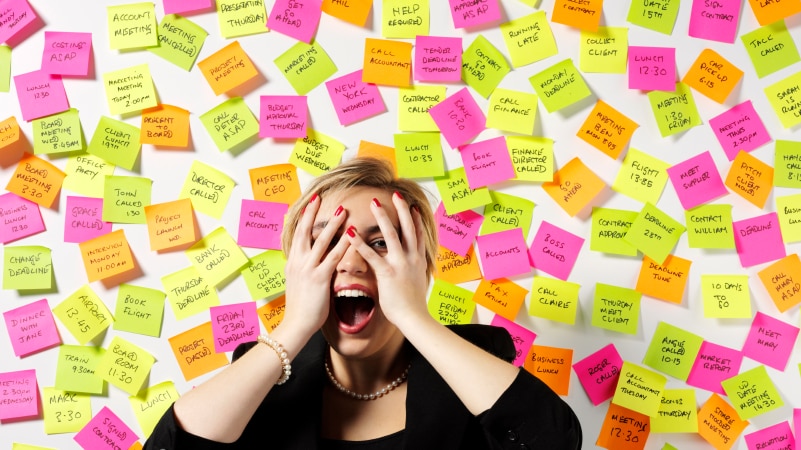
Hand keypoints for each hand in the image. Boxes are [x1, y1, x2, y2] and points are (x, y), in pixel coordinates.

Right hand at [281, 194, 349, 335]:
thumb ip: (306, 268)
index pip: (297, 234)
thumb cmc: (301, 306)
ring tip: (343, 210)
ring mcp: (308, 269)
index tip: (310, 203)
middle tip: (320, 196)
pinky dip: (342, 245)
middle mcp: (298, 262)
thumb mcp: (299, 282)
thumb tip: (314, 259)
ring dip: (333, 224)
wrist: (296, 324)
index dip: (303, 218)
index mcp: (293, 262)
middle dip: (312, 213)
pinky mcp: (319, 278)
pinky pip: (332, 257)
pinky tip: (351, 235)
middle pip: (305, 231)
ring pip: (321, 240)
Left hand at [345, 193, 430, 327]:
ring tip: (374, 203)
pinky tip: (351, 232)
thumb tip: (409, 269)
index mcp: (418, 261)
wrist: (414, 318)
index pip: (418, 235)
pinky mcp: (388, 273)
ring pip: (392, 235)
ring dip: (383, 217)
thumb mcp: (416, 283)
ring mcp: (400, 264)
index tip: (412, 207)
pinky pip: (372, 254)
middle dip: (401, 209)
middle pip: (408, 228)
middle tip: (396, 194)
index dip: (415, 220)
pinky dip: (360, 242)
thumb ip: (411, 272)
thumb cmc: (413, 305)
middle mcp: (411, 259)